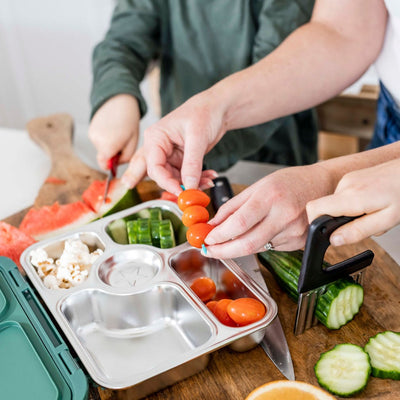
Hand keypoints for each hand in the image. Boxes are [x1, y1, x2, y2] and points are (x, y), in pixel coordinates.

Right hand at [89, 94, 139, 169]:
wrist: (119, 99)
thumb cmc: (129, 120)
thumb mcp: (134, 141)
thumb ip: (125, 157)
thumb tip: (115, 165)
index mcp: (109, 144)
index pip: (104, 165)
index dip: (111, 166)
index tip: (118, 159)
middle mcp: (97, 140)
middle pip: (103, 158)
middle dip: (113, 154)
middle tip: (123, 142)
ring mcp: (92, 134)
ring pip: (101, 149)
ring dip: (109, 146)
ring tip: (118, 133)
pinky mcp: (90, 130)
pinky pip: (98, 141)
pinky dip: (105, 139)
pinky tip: (112, 129)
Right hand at [143, 90, 225, 194]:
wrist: (217, 108)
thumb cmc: (204, 112)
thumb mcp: (197, 138)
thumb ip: (192, 164)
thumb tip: (189, 186)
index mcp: (155, 138)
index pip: (154, 167)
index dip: (167, 182)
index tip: (182, 192)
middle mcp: (159, 148)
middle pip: (161, 175)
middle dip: (178, 186)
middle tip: (191, 195)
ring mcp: (170, 155)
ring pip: (175, 178)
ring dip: (192, 184)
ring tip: (208, 181)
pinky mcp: (180, 160)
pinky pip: (186, 176)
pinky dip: (198, 179)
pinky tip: (210, 177)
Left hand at [203, 164, 334, 257]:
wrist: (325, 186)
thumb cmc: (290, 182)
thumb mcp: (258, 186)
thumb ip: (233, 207)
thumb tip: (213, 224)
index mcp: (270, 197)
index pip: (239, 224)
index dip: (220, 236)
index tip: (207, 240)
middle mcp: (284, 216)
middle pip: (248, 244)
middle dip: (224, 251)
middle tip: (210, 251)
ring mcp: (295, 231)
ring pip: (258, 248)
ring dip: (240, 246)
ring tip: (230, 239)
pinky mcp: (300, 242)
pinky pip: (272, 248)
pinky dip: (260, 243)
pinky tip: (262, 231)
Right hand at [306, 158, 399, 245]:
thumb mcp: (387, 219)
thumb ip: (358, 231)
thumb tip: (335, 240)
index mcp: (351, 197)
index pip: (314, 209)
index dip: (315, 223)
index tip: (328, 232)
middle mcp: (345, 185)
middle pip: (327, 209)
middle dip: (342, 222)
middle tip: (367, 222)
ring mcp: (347, 179)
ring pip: (338, 204)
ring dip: (352, 213)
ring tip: (375, 212)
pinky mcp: (352, 177)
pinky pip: (345, 196)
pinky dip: (356, 204)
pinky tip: (374, 202)